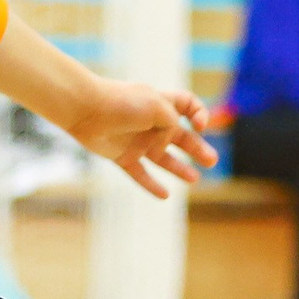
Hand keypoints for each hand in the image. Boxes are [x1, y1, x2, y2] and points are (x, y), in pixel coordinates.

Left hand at [68, 80, 217, 197]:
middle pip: (180, 137)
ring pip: (163, 158)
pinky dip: (152, 185)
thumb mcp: (157, 106)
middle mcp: (151, 123)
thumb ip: (172, 121)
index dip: (199, 113)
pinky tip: (165, 195)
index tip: (200, 125)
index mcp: (162, 104)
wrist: (86, 110)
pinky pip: (140, 174)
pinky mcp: (122, 156)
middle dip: (197, 148)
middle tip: (212, 160)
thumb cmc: (123, 103)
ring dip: (180, 168)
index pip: (188, 105)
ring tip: (195, 179)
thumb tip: (172, 136)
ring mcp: (137, 141)